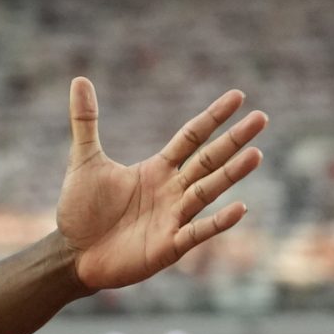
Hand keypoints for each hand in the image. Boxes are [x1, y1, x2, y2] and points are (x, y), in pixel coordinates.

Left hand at [57, 79, 266, 294]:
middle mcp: (172, 190)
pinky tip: (240, 207)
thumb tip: (80, 80)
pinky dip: (218, 222)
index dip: (213, 117)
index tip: (238, 95)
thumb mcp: (84, 160)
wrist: (72, 253)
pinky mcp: (168, 246)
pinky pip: (198, 231)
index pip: (192, 137)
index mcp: (157, 169)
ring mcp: (173, 217)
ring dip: (231, 175)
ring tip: (256, 154)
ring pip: (208, 191)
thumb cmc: (80, 210)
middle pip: (208, 160)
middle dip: (234, 140)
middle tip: (261, 118)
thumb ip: (86, 121)